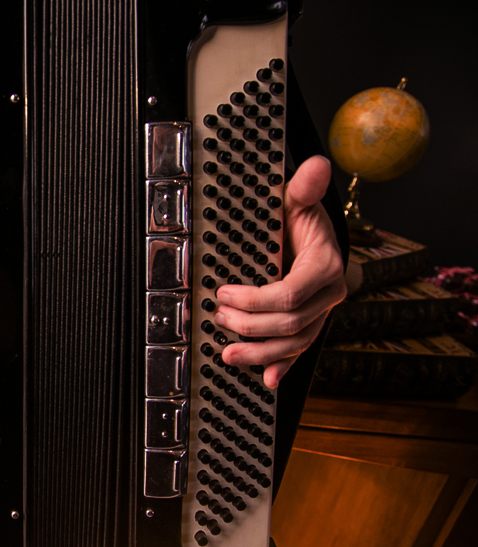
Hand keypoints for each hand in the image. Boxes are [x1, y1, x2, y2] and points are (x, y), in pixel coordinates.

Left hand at [213, 155, 346, 388]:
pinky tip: (268, 380)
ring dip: (260, 354)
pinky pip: (300, 353)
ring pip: (294, 344)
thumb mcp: (297, 201)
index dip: (255, 299)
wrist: (309, 236)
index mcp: (325, 266)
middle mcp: (328, 295)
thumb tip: (317, 166)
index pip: (290, 294)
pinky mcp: (310, 326)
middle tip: (218, 316)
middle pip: (290, 324)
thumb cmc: (298, 218)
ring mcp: (321, 314)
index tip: (223, 292)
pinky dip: (283, 367)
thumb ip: (304, 187)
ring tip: (228, 354)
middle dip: (250, 325)